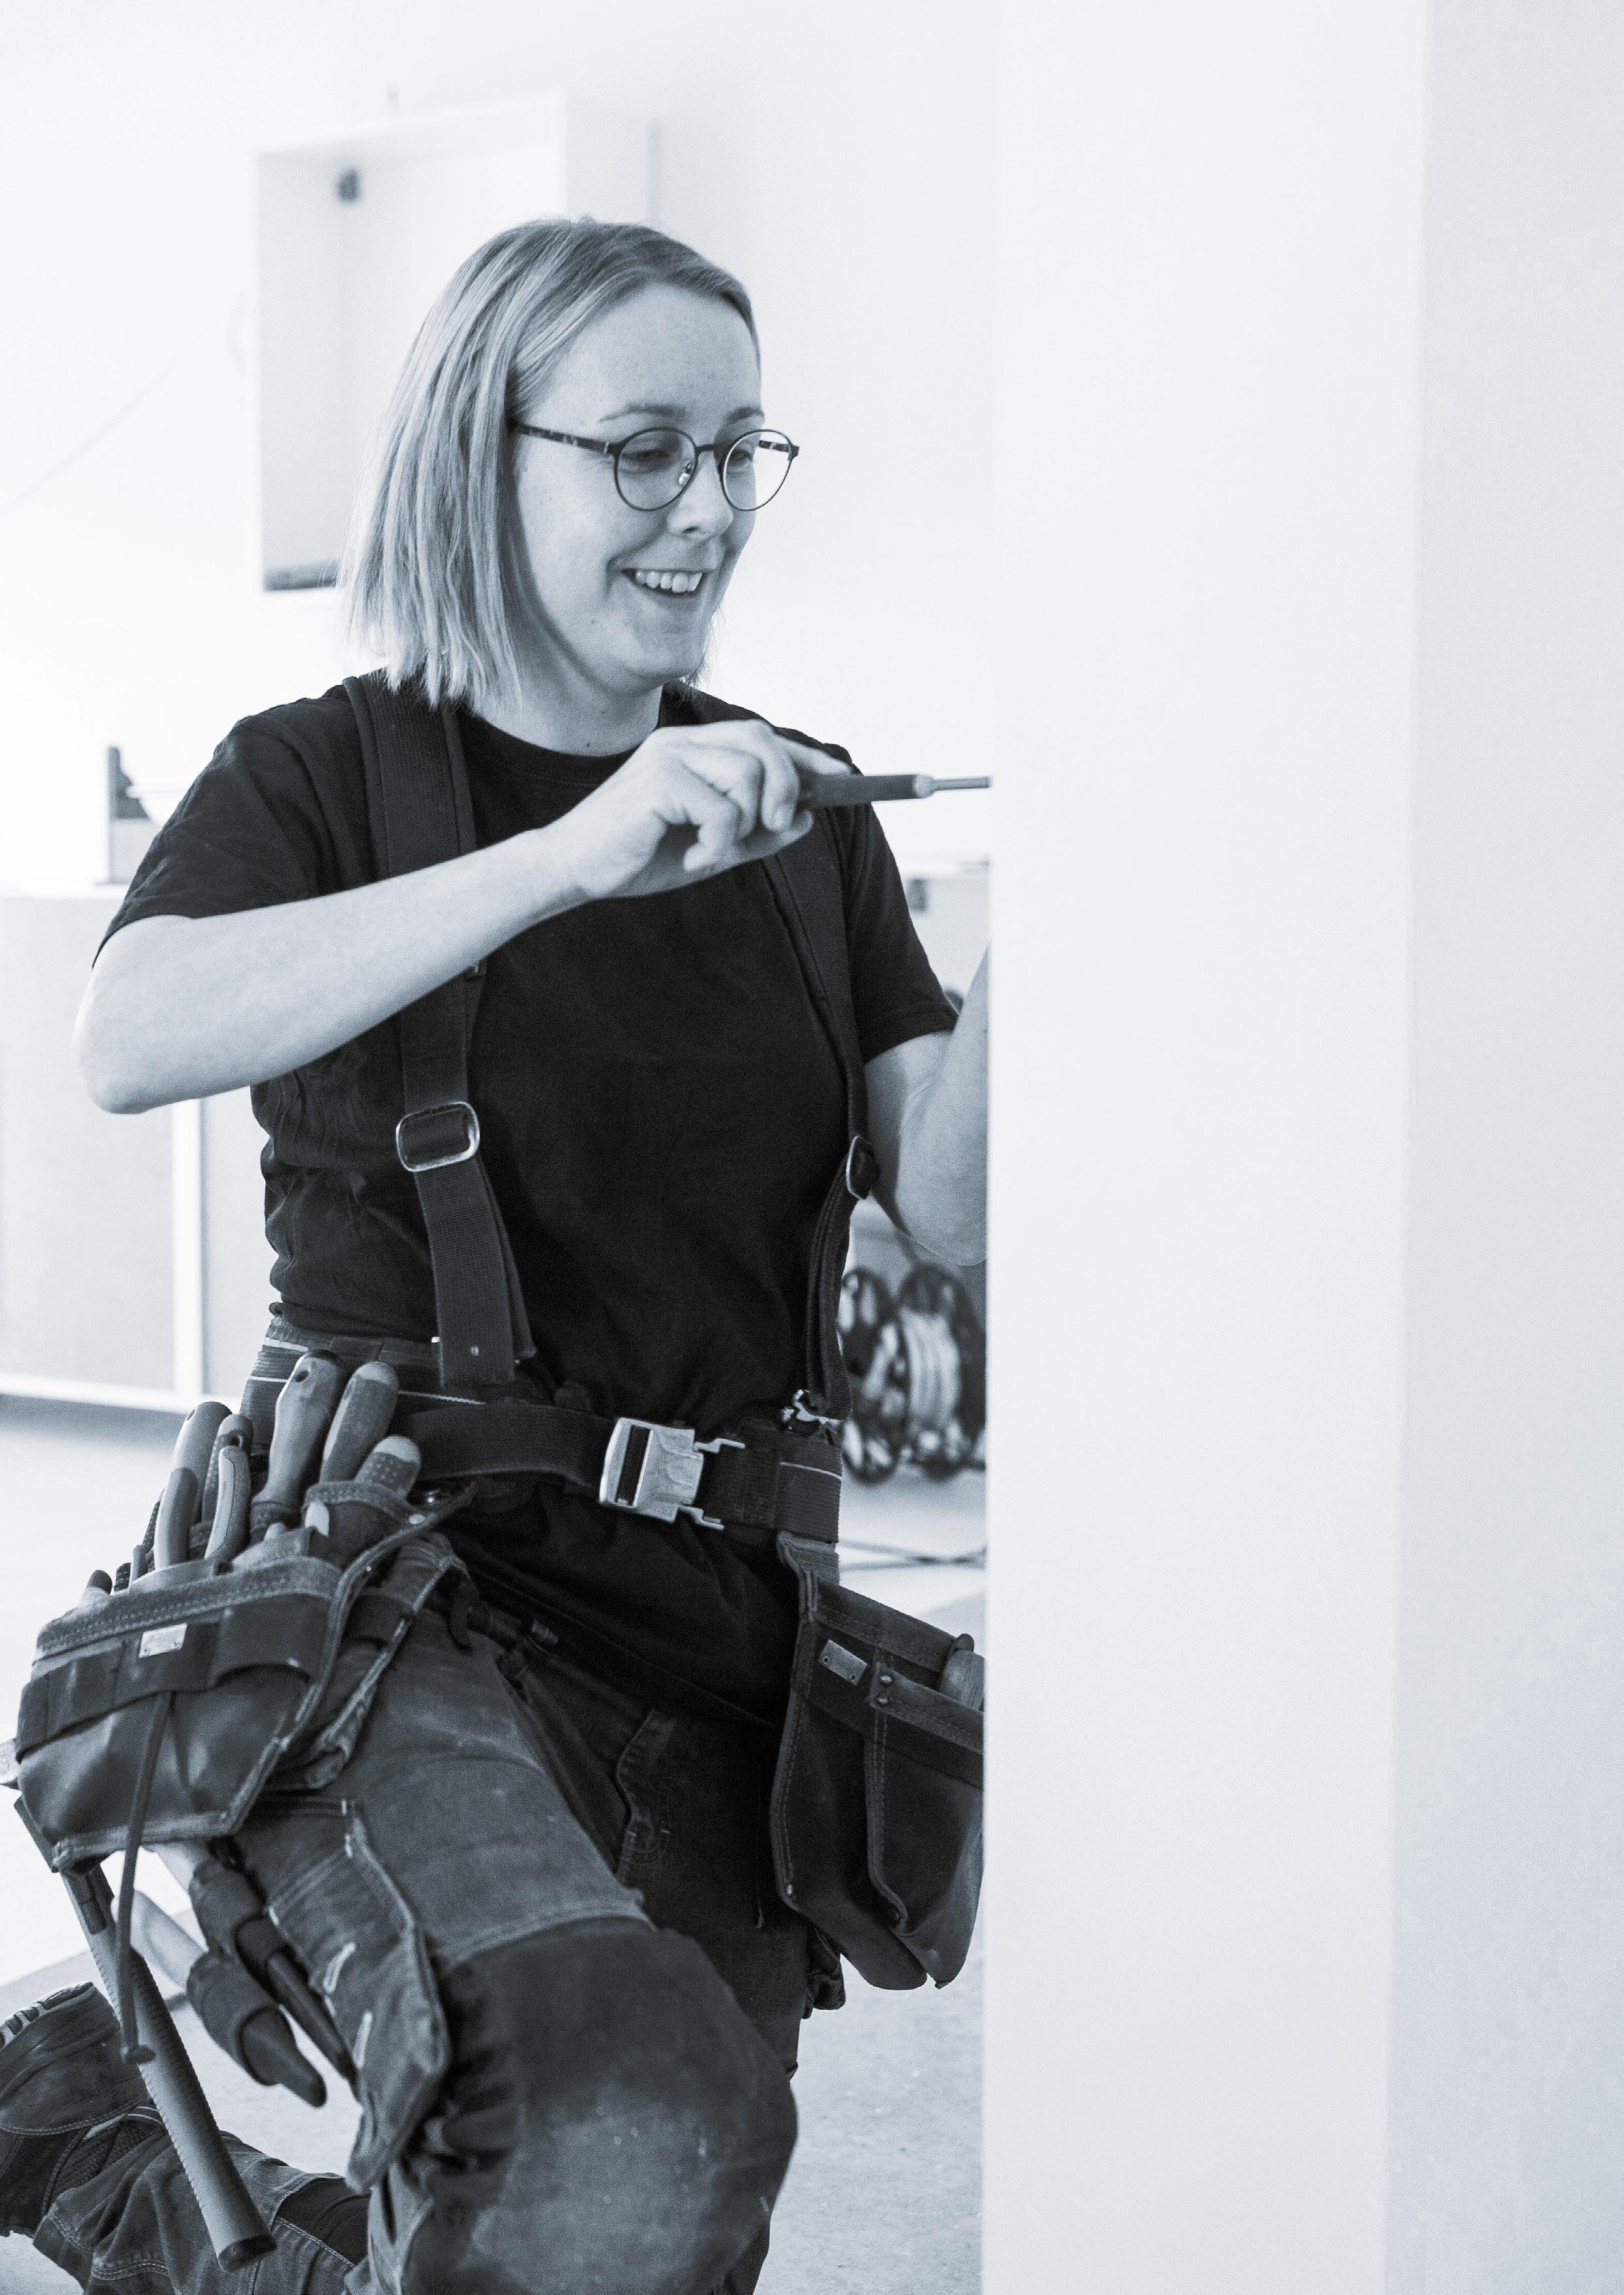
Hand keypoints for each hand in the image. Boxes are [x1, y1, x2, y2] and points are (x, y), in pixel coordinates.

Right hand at [545, 720, 849, 902]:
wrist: (575, 870)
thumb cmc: (639, 857)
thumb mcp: (711, 848)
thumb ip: (755, 832)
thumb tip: (806, 818)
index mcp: (693, 749)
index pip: (762, 738)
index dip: (807, 757)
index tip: (844, 778)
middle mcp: (681, 741)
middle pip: (763, 742)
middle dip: (785, 785)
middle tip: (772, 825)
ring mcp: (668, 755)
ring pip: (747, 775)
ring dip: (741, 825)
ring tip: (708, 850)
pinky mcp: (659, 779)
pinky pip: (721, 810)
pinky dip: (716, 843)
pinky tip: (687, 857)